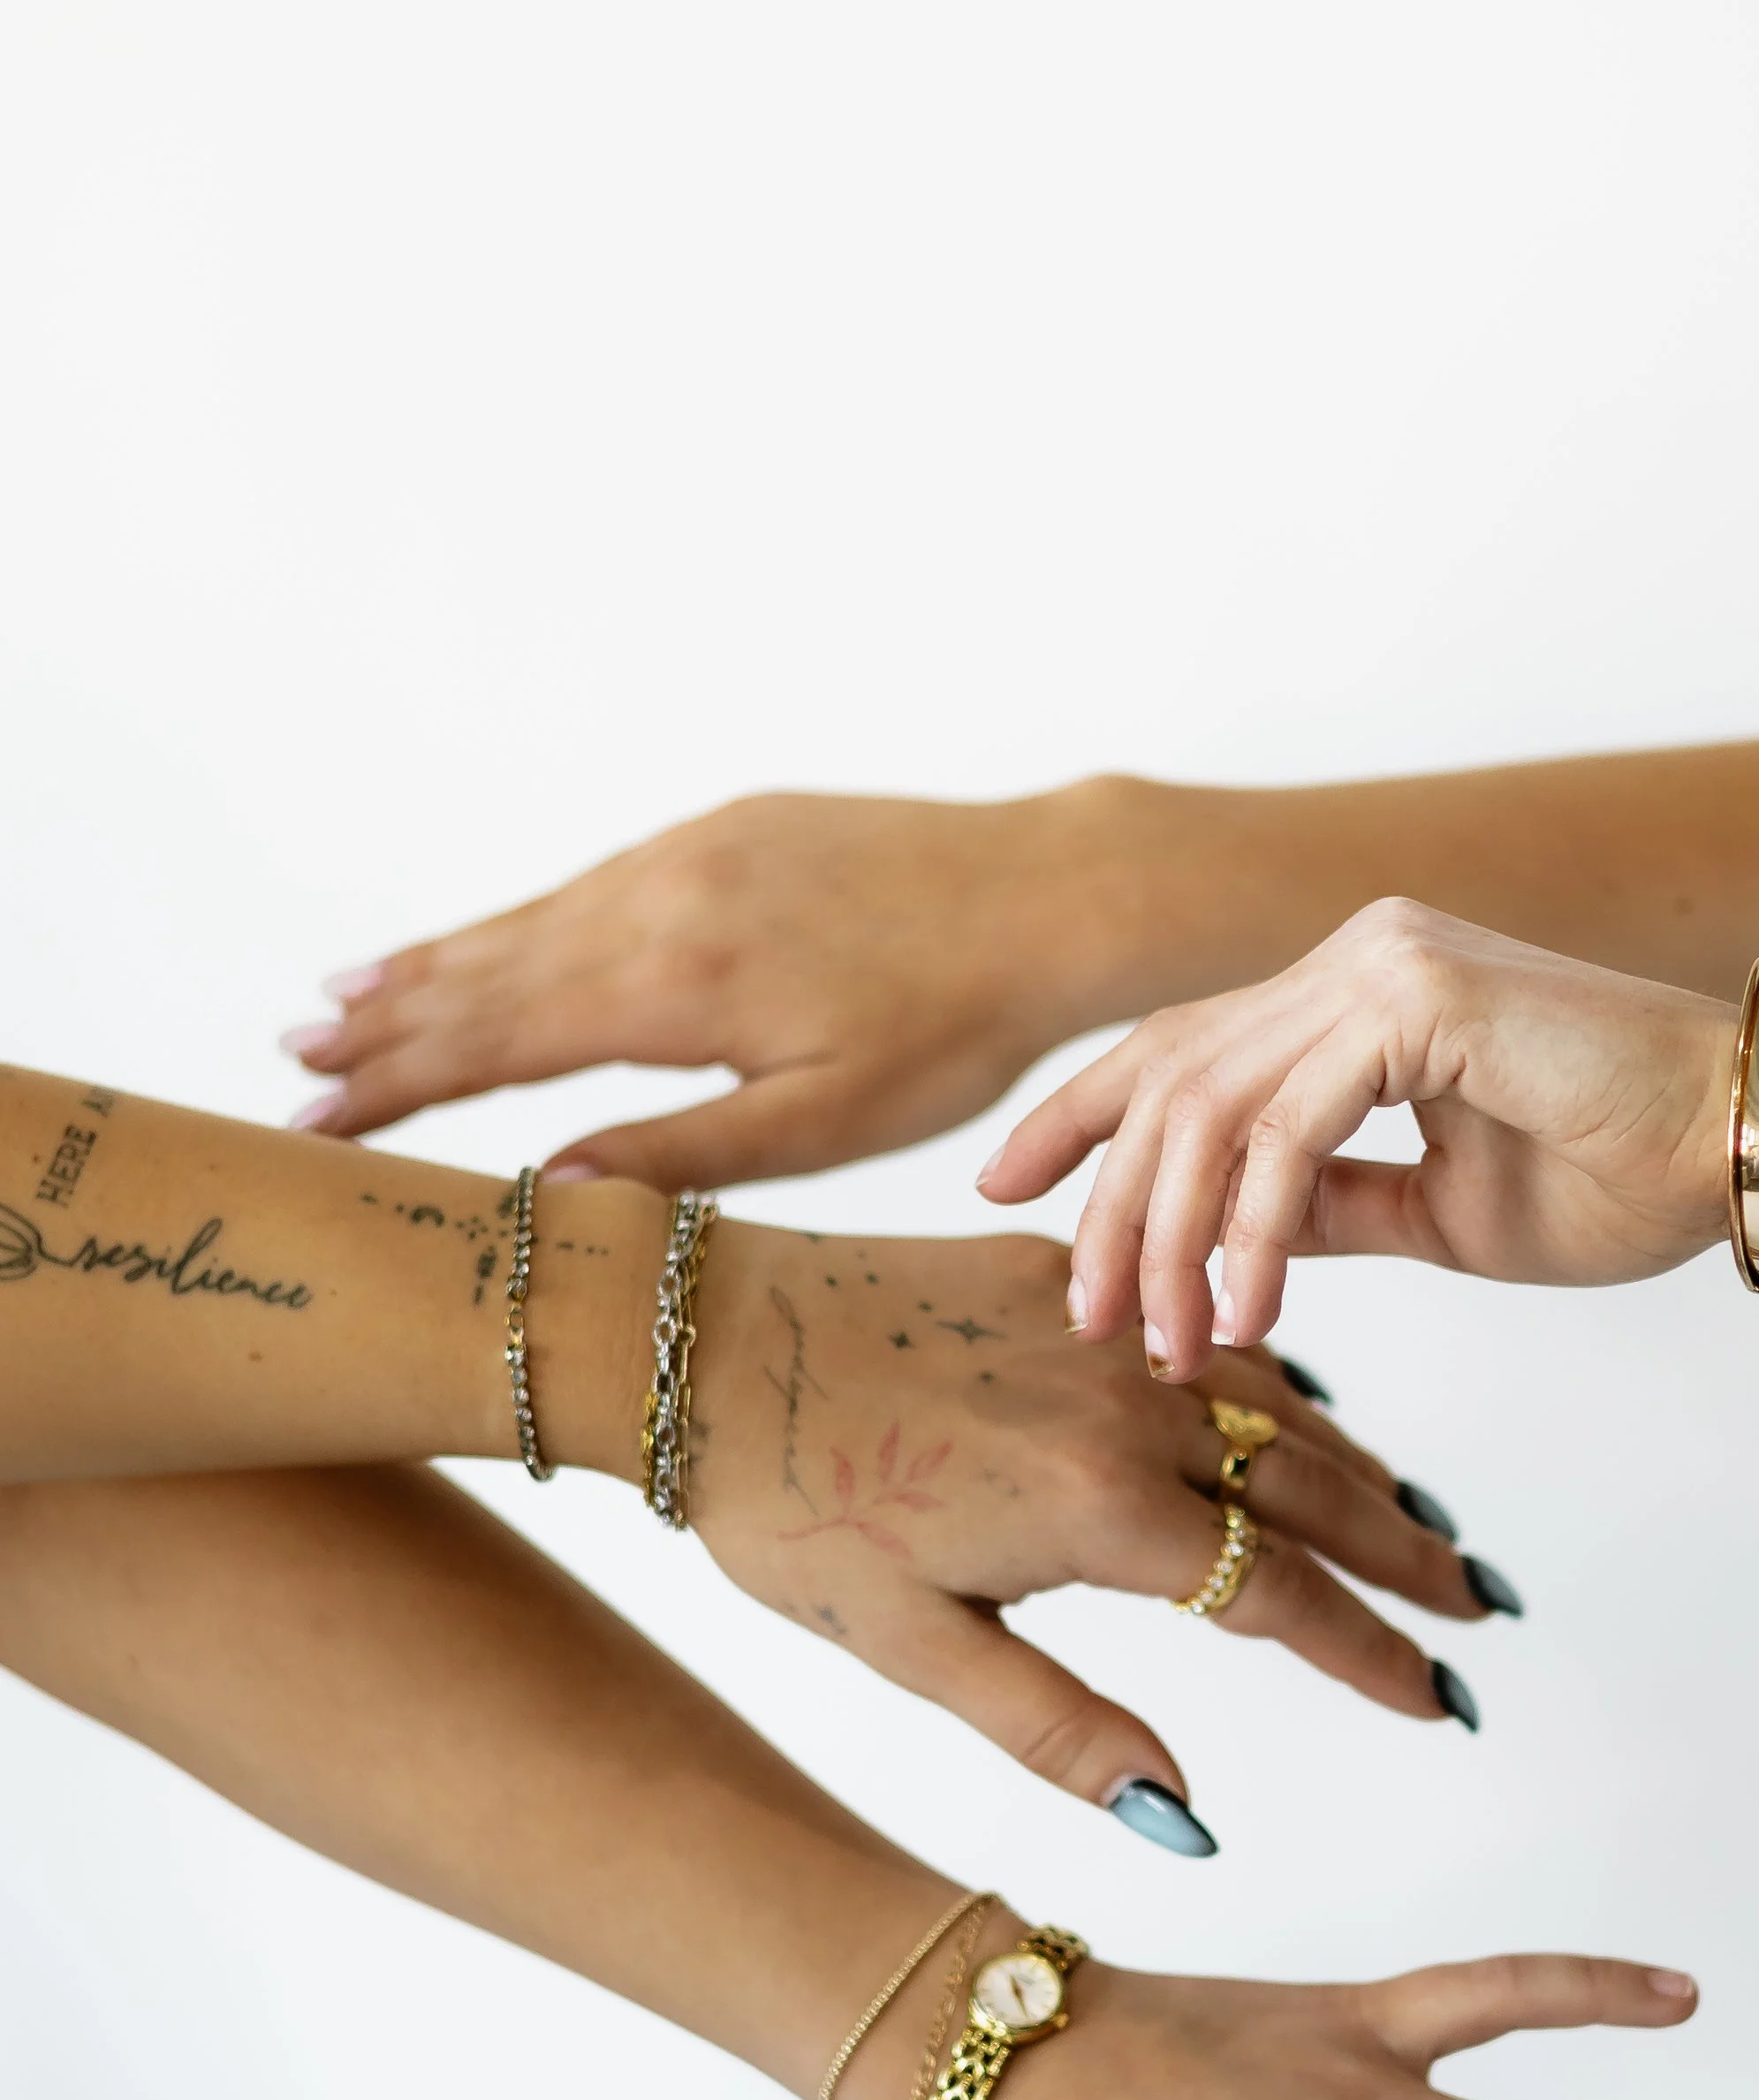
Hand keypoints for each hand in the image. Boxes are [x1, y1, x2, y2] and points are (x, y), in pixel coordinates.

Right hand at [283, 786, 1148, 1185]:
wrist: (1043, 896)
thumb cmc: (950, 1031)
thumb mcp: (824, 1121)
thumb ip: (684, 1152)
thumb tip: (549, 1190)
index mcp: (675, 988)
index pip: (499, 1047)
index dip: (400, 1088)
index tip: (318, 1123)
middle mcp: (658, 904)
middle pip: (490, 976)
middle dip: (387, 1026)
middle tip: (294, 1063)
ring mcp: (687, 855)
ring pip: (530, 922)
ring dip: (435, 964)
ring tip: (347, 997)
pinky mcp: (723, 829)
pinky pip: (587, 882)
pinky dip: (517, 919)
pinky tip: (487, 940)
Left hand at [686, 1223, 1513, 1834]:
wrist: (692, 1335)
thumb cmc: (783, 1505)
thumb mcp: (910, 1647)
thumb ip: (1059, 1728)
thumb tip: (1184, 1816)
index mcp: (1100, 1511)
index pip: (1283, 1599)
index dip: (1374, 1658)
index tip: (1444, 1703)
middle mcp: (1129, 1408)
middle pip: (1316, 1493)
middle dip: (1409, 1559)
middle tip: (1481, 1609)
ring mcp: (1100, 1330)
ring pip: (1278, 1407)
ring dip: (1363, 1472)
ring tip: (1427, 1528)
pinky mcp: (1056, 1275)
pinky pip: (1205, 1334)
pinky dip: (1279, 1385)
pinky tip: (1309, 1411)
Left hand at [984, 898, 1738, 1380]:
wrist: (1747, 1147)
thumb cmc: (1620, 1172)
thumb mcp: (1434, 1213)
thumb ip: (1332, 1209)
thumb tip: (1245, 1243)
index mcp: (1352, 991)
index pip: (1177, 1048)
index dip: (1078, 1117)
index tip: (1004, 1190)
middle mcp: (1354, 956)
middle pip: (1169, 1079)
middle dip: (1109, 1208)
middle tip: (1085, 1317)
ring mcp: (1383, 962)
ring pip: (1211, 1105)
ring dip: (1173, 1237)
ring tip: (1166, 1343)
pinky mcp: (1421, 998)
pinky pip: (1293, 1127)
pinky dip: (1257, 1229)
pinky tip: (1249, 1312)